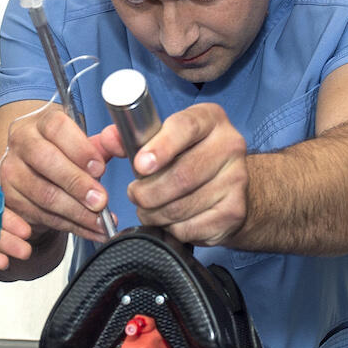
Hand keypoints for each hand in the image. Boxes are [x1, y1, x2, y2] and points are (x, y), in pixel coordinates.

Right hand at [0, 108, 114, 242]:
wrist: (31, 172)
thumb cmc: (61, 155)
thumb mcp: (81, 145)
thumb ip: (103, 145)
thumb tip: (118, 142)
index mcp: (41, 122)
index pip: (57, 128)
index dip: (80, 149)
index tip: (99, 168)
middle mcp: (21, 143)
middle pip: (46, 160)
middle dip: (77, 184)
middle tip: (101, 200)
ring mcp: (11, 171)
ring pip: (44, 193)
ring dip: (76, 211)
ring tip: (100, 221)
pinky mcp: (10, 198)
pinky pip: (41, 215)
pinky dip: (70, 226)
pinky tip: (90, 229)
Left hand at [114, 102, 249, 245]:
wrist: (231, 188)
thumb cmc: (190, 159)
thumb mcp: (165, 139)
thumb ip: (133, 137)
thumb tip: (110, 139)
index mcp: (210, 119)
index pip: (184, 128)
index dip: (160, 148)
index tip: (140, 165)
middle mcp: (230, 146)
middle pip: (182, 175)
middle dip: (148, 191)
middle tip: (135, 194)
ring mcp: (236, 180)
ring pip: (182, 207)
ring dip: (154, 213)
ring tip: (148, 208)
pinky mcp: (234, 212)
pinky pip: (190, 228)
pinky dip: (171, 229)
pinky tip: (170, 220)